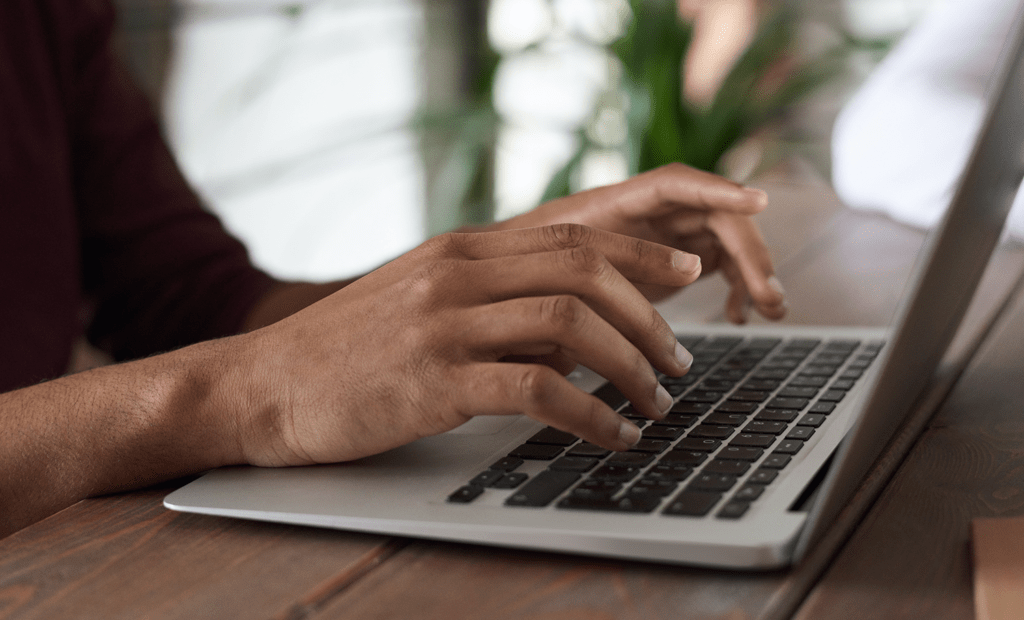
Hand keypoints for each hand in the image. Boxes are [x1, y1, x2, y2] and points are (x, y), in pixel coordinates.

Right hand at [230, 224, 701, 466]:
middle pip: (586, 271)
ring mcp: (444, 323)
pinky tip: (613, 437)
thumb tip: (572, 330)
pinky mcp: (433, 380)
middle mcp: (457, 273)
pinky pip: (537, 390)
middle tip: (679, 359)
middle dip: (649, 316)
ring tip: (656, 402)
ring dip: (630, 366)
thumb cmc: (345, 351)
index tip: (686, 271)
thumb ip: (492, 300)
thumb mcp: (420, 301)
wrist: (260, 385)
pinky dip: (591, 415)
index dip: (642, 251)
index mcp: (460, 249)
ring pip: (571, 325)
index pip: (574, 234)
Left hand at [492, 163, 786, 322]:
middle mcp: (649, 212)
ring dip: (752, 271)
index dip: (718, 190)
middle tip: (768, 295)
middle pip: (716, 216)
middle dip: (749, 252)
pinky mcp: (674, 261)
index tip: (758, 202)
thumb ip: (575, 281)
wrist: (510, 283)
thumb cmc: (521, 272)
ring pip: (726, 242)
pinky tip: (739, 316)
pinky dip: (736, 287)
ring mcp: (665, 235)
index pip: (676, 185)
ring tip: (769, 310)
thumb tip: (617, 303)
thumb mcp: (541, 277)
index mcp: (615, 203)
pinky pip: (720, 265)